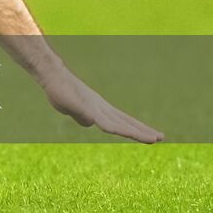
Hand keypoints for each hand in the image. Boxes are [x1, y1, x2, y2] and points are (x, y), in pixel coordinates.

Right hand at [41, 68, 163, 143]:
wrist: (51, 74)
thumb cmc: (60, 90)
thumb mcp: (73, 108)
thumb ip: (82, 115)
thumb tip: (90, 122)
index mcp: (99, 110)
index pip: (122, 122)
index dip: (137, 129)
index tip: (153, 136)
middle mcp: (101, 109)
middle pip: (125, 123)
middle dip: (142, 131)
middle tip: (161, 137)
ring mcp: (94, 108)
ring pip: (119, 124)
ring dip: (136, 132)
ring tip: (153, 138)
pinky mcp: (85, 107)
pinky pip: (102, 120)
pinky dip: (114, 127)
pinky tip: (120, 133)